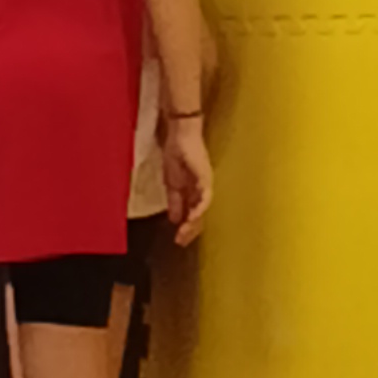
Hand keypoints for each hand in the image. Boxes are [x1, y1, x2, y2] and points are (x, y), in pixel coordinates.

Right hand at [161, 115, 212, 243]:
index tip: (178, 240)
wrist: (179, 135)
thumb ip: (174, 201)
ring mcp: (206, 184)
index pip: (193, 214)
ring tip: (184, 234)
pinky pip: (205, 197)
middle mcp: (203, 190)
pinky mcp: (205, 178)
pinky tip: (191, 218)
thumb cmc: (176, 153)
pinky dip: (199, 209)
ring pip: (203, 210)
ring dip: (194, 223)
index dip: (187, 228)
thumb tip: (174, 219)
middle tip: (181, 242)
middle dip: (190, 230)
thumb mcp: (171, 183)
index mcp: (194, 192)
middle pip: (200, 215)